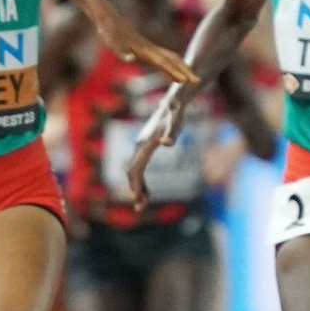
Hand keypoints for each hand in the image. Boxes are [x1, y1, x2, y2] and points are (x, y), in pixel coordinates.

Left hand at [96, 10, 198, 85]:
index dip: (174, 72)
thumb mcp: (113, 42)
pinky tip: (170, 69)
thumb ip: (122, 51)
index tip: (186, 81)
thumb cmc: (109, 30)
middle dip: (185, 70)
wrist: (108, 16)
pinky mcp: (144, 46)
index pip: (163, 62)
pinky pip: (161, 56)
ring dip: (180, 67)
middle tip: (197, 81)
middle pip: (171, 60)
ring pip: (169, 57)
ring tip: (188, 78)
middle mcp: (149, 48)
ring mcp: (148, 47)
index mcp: (144, 49)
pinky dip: (169, 63)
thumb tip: (131, 58)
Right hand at [127, 92, 186, 208]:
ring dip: (138, 189)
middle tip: (140, 208)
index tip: (137, 199)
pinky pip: (140, 169)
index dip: (136, 184)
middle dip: (135, 191)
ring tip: (143, 205)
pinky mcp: (145, 149)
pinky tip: (148, 194)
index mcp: (144, 144)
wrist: (173, 102)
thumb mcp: (177, 122)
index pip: (135, 168)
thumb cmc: (176, 112)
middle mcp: (139, 146)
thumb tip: (167, 143)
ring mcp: (140, 148)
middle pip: (132, 172)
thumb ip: (173, 132)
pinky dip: (142, 183)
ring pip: (134, 173)